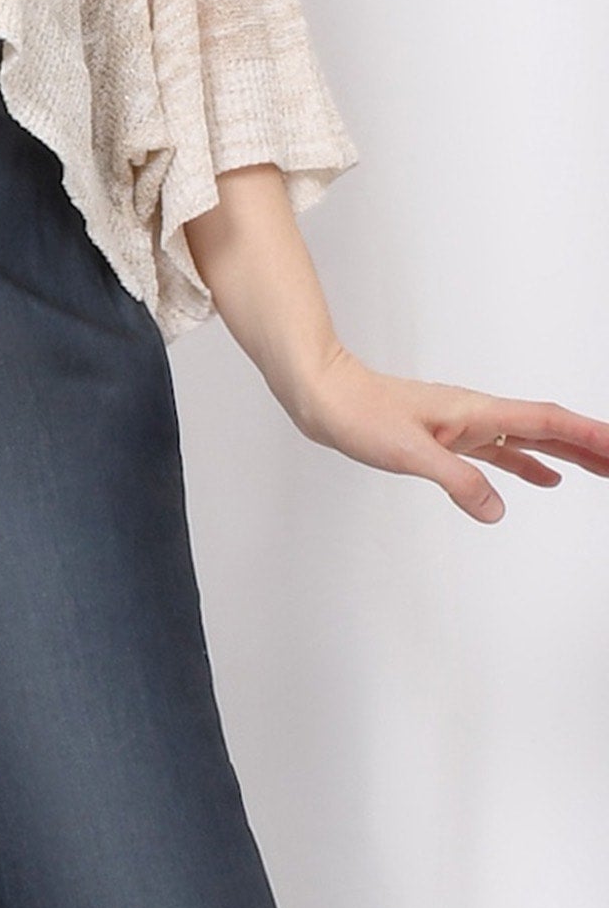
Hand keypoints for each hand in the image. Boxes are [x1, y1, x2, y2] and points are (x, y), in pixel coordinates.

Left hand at [296, 345, 608, 523]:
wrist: (325, 397)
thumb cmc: (360, 414)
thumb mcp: (410, 452)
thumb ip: (457, 480)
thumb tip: (498, 510)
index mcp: (475, 411)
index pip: (545, 421)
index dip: (586, 434)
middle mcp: (476, 415)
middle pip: (548, 429)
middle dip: (590, 445)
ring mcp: (463, 425)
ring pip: (529, 440)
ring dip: (567, 454)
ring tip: (603, 470)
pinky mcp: (447, 439)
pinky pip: (502, 452)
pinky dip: (528, 464)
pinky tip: (543, 479)